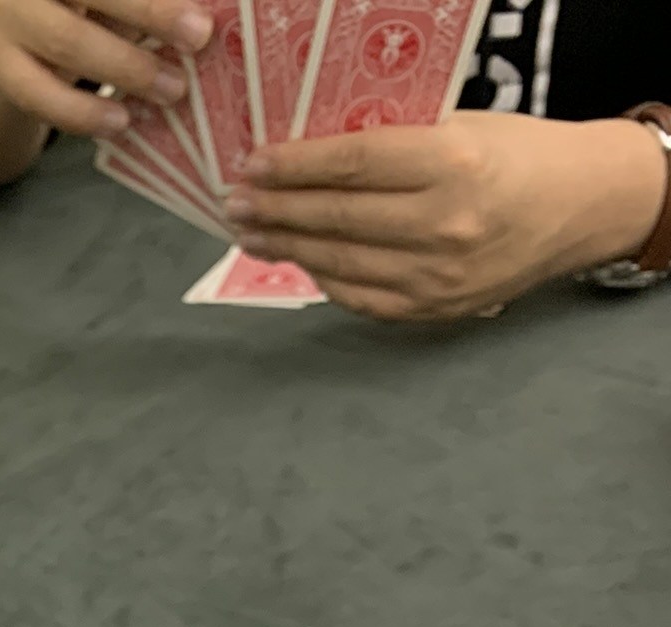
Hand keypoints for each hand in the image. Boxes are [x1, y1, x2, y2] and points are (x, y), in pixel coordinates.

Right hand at [0, 0, 214, 137]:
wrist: (12, 31)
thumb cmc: (85, 7)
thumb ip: (151, 4)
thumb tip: (207, 15)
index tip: (201, 9)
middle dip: (150, 11)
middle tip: (199, 36)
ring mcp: (11, 18)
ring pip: (66, 41)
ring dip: (124, 69)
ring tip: (172, 91)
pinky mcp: (0, 65)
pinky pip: (40, 94)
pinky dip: (82, 112)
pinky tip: (120, 123)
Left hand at [226, 112, 669, 321]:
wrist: (580, 207)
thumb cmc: (516, 155)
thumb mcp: (460, 126)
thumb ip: (392, 143)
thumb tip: (311, 158)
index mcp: (451, 163)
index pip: (350, 165)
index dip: (294, 167)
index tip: (253, 164)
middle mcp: (442, 224)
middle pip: (336, 218)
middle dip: (276, 211)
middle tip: (236, 203)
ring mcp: (437, 275)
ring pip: (339, 263)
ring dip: (287, 248)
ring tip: (253, 232)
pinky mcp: (434, 309)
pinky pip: (360, 298)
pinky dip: (324, 278)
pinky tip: (299, 260)